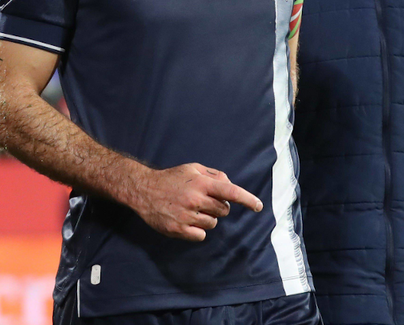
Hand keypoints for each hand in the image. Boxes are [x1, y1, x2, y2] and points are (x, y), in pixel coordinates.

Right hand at [126, 163, 262, 240]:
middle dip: (218, 207)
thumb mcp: (192, 169)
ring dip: (207, 218)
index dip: (247, 199)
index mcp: (201, 183)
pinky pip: (201, 235)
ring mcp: (187, 216)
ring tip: (191, 210)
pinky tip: (186, 221)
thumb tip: (229, 185)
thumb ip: (214, 175)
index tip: (258, 206)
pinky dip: (198, 230)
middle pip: (223, 210)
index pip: (230, 191)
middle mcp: (195, 199)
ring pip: (213, 223)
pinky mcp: (179, 230)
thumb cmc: (171, 178)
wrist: (144, 190)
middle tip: (204, 202)